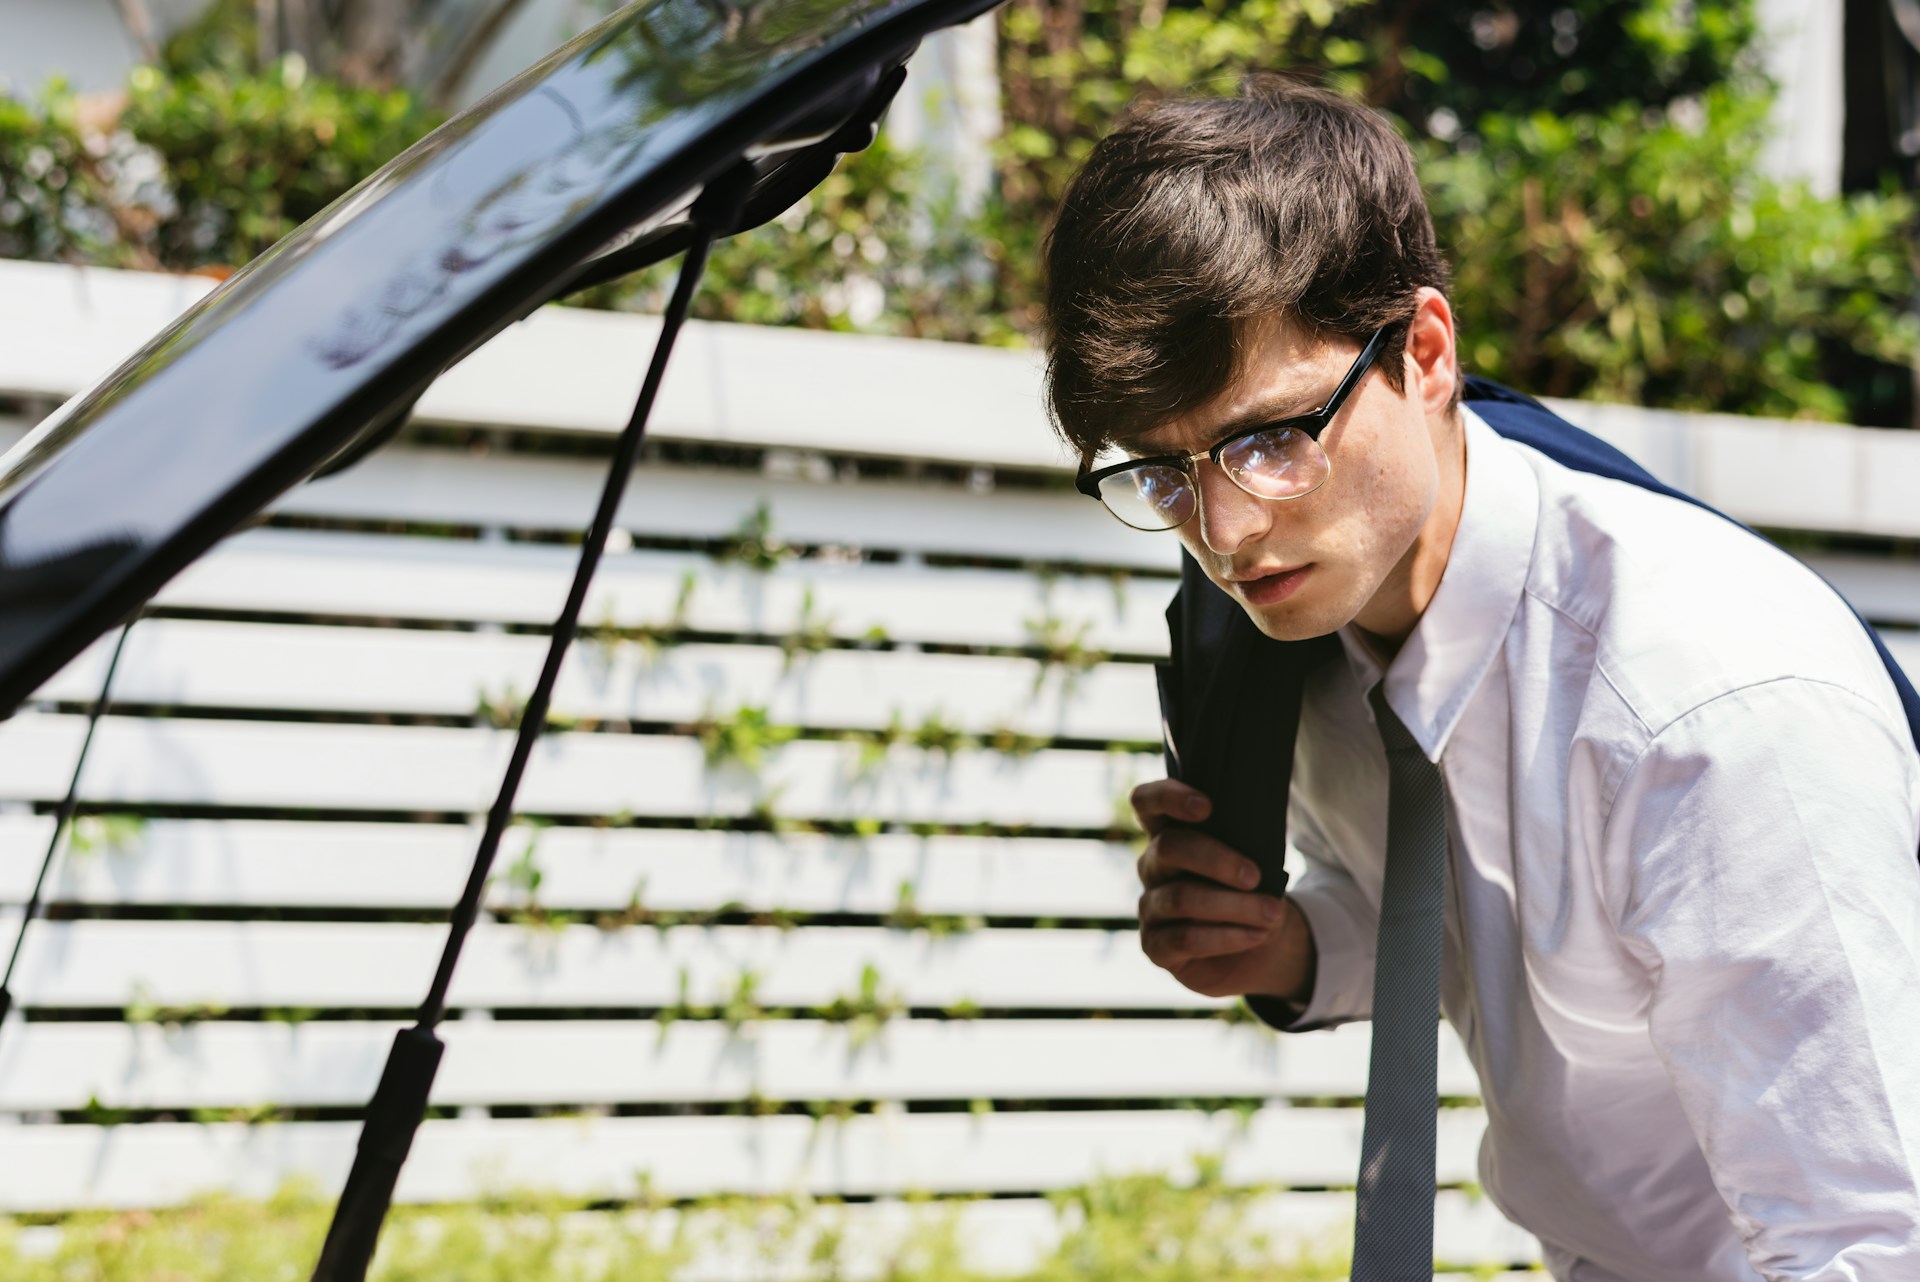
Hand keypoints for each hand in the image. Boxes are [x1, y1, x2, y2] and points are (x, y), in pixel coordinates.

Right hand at [1131, 778, 1315, 1002]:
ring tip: (1271, 913)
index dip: (1168, 797)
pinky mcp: (1155, 946)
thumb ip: (1244, 843)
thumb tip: (1255, 840)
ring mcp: (1150, 906)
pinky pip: (1184, 938)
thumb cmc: (1252, 892)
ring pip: (1181, 897)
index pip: (1147, 802)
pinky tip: (1255, 936)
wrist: (1258, 946)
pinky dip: (1225, 937)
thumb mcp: (1254, 860)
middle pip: (1168, 847)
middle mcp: (1152, 866)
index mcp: (1169, 834)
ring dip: (1233, 905)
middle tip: (1255, 876)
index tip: (1206, 806)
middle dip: (1217, 859)